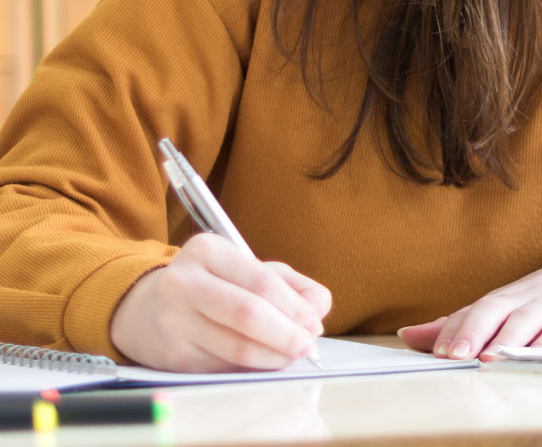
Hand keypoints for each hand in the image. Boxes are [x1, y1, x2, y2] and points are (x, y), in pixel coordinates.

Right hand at [110, 233, 331, 371]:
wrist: (144, 309)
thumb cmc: (211, 284)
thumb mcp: (245, 268)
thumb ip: (289, 283)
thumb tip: (320, 307)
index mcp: (208, 251)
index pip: (261, 282)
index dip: (294, 306)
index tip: (315, 322)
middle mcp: (184, 282)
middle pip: (248, 314)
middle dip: (286, 333)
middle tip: (308, 344)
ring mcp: (174, 321)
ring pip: (236, 347)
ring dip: (274, 356)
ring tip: (293, 355)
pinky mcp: (173, 357)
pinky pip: (224, 367)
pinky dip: (252, 368)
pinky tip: (265, 362)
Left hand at [397, 260, 541, 361]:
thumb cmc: (541, 300)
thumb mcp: (502, 308)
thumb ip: (458, 323)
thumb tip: (408, 335)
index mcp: (502, 298)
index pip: (472, 310)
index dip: (453, 329)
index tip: (433, 349)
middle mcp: (522, 298)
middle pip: (493, 309)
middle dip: (472, 331)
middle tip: (452, 354)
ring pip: (524, 321)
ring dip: (505, 339)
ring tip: (486, 359)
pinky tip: (535, 358)